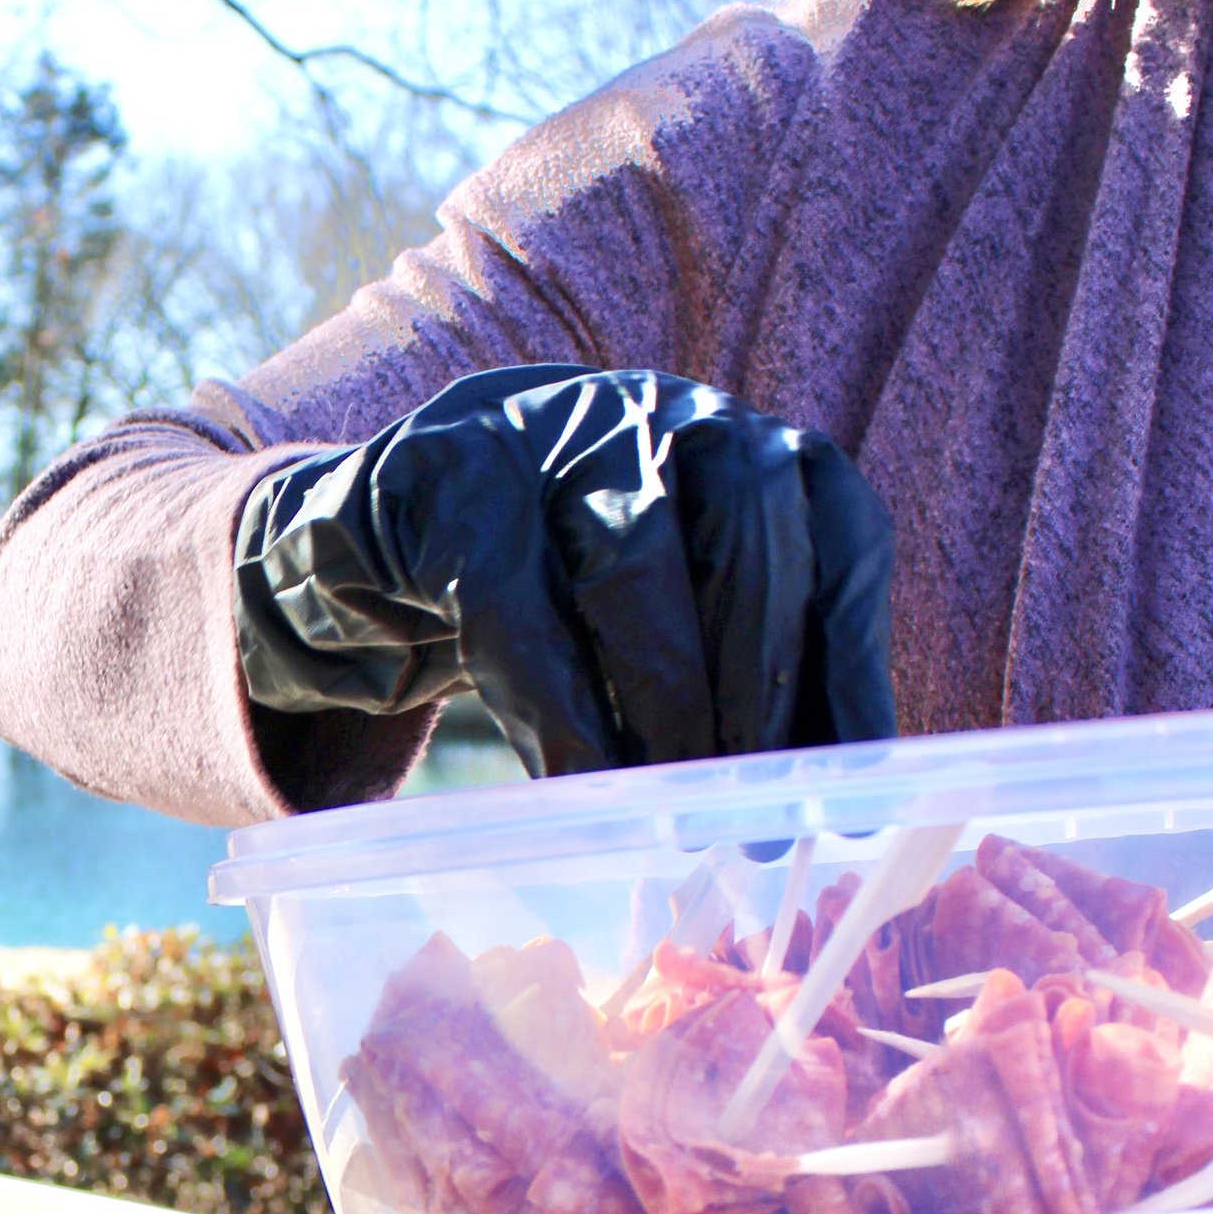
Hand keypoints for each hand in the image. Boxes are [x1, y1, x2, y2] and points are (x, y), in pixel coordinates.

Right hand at [233, 363, 894, 776]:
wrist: (360, 539)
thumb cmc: (538, 596)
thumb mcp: (653, 615)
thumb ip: (736, 674)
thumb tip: (833, 796)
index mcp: (733, 440)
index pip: (834, 526)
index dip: (853, 656)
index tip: (854, 780)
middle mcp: (658, 410)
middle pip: (748, 527)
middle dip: (758, 680)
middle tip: (749, 803)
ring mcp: (549, 427)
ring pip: (633, 557)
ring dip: (662, 695)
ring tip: (667, 797)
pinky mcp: (446, 473)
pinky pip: (513, 598)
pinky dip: (551, 705)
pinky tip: (569, 778)